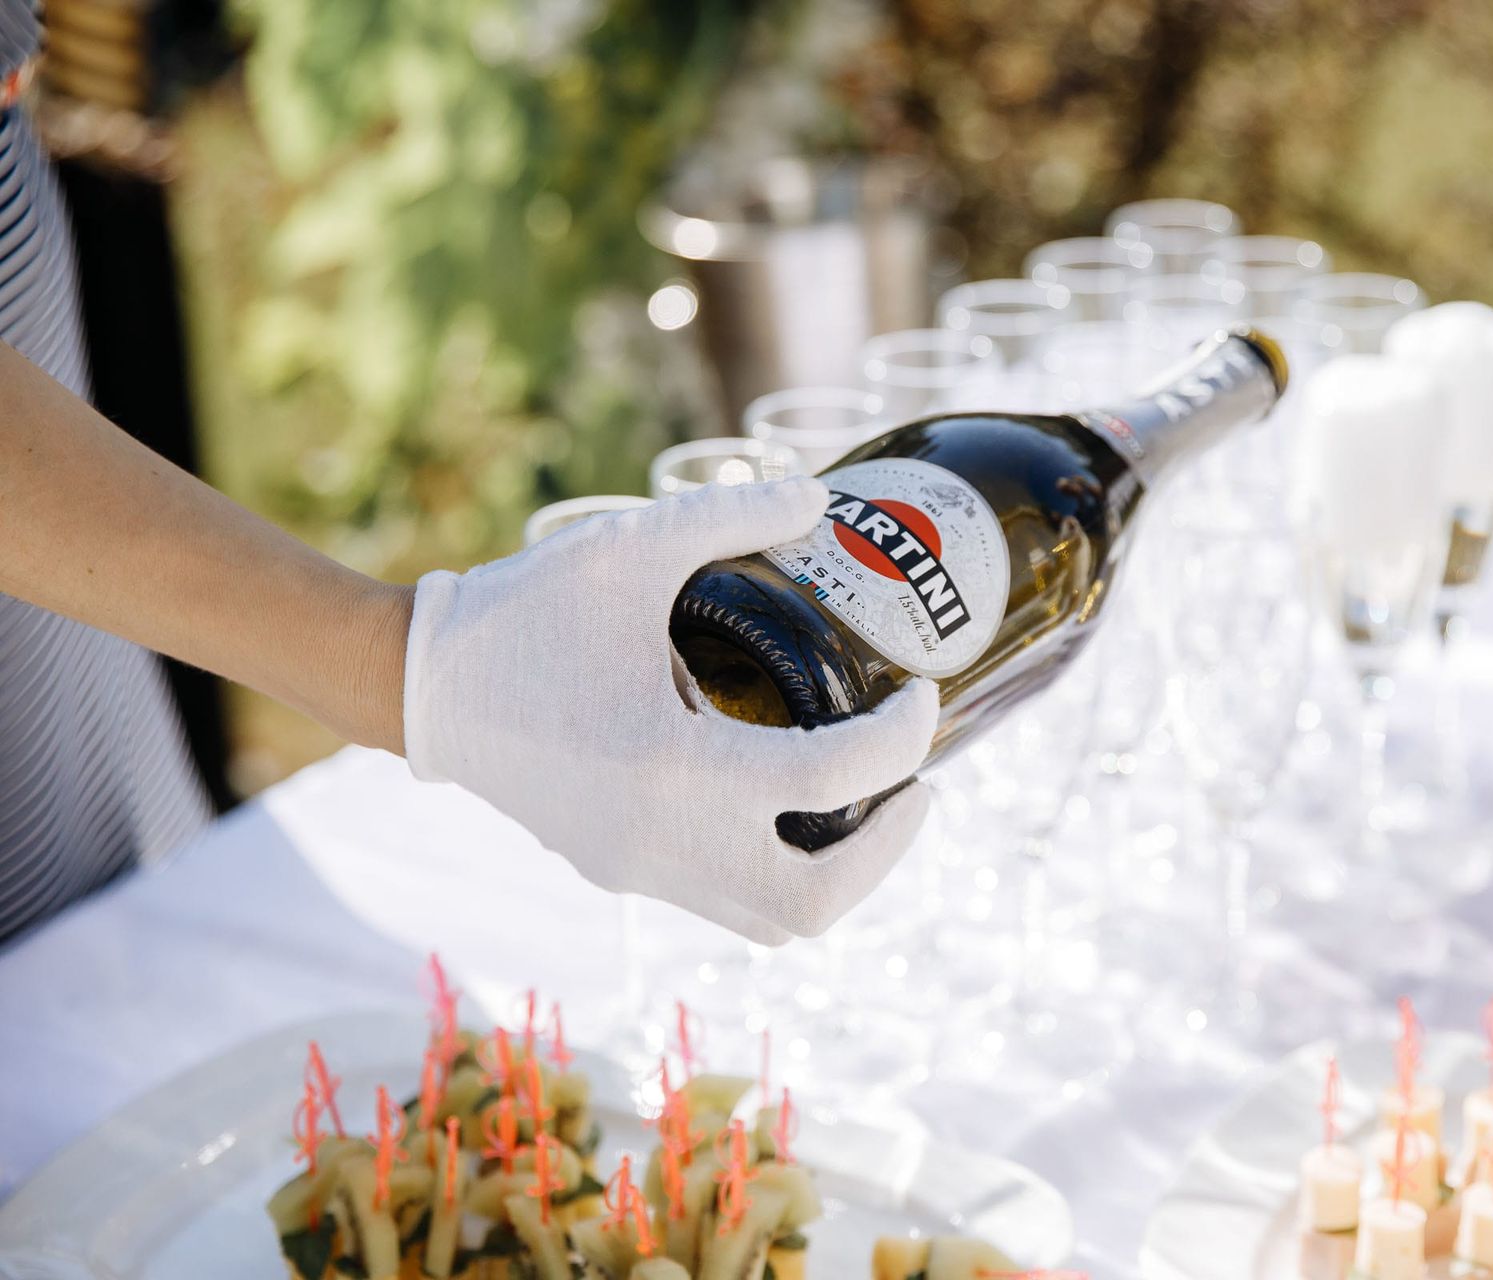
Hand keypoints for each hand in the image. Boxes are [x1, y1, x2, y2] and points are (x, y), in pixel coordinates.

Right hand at [403, 477, 939, 943]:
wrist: (420, 686)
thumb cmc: (524, 612)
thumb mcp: (630, 547)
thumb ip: (732, 514)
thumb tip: (821, 498)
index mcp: (676, 766)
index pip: (836, 780)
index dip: (905, 740)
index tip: (921, 695)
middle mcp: (663, 842)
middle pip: (817, 901)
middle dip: (889, 847)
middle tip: (917, 780)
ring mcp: (639, 871)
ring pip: (775, 921)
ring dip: (843, 871)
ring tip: (870, 796)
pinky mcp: (619, 873)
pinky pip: (729, 901)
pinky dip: (783, 866)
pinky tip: (795, 799)